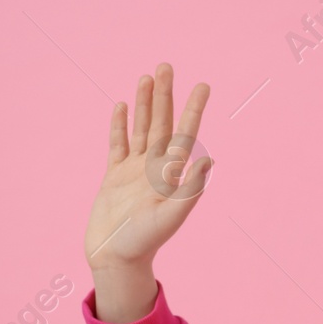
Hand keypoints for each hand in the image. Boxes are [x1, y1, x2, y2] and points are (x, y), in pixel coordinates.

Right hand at [84, 63, 212, 273]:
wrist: (116, 258)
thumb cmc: (144, 242)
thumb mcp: (170, 216)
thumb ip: (189, 189)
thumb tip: (209, 159)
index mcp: (170, 174)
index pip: (184, 134)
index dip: (194, 109)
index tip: (203, 85)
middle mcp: (154, 168)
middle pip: (161, 123)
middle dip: (164, 95)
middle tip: (166, 65)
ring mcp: (133, 171)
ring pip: (140, 129)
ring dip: (144, 104)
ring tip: (146, 77)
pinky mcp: (113, 177)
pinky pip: (117, 145)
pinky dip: (118, 126)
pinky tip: (121, 106)